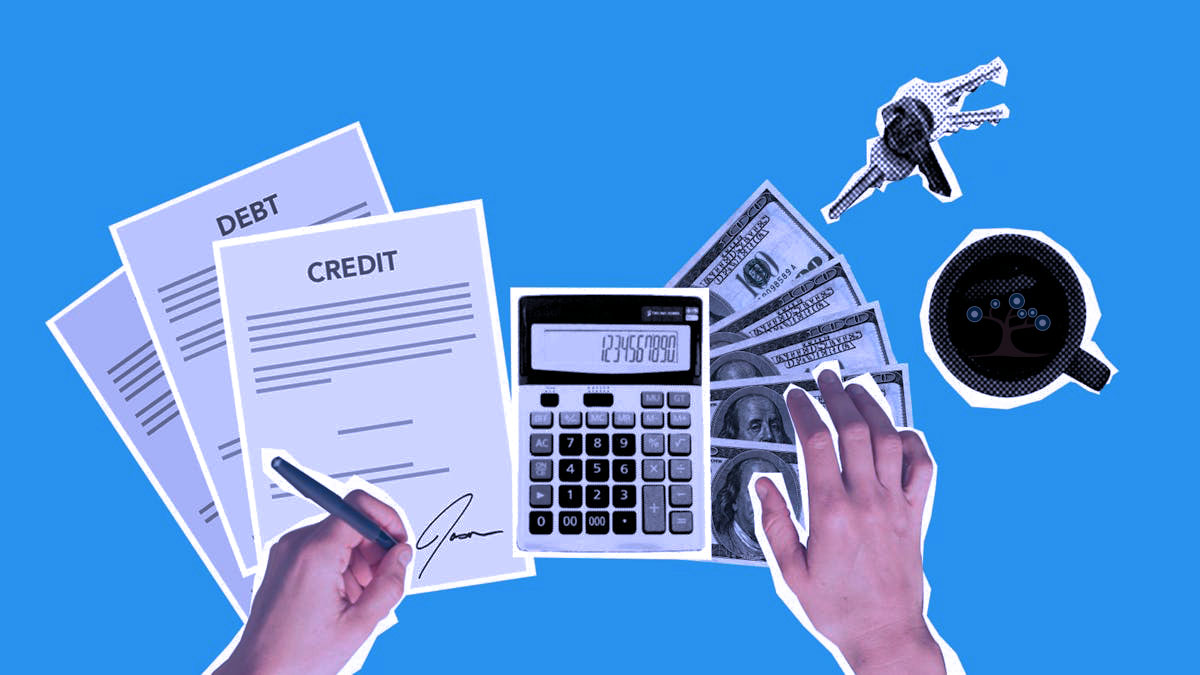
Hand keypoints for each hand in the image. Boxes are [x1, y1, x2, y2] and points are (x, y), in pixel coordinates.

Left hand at [216, 490, 412, 674]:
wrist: (258, 674)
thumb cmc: (297, 657)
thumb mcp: (359, 625)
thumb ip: (390, 584)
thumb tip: (403, 555)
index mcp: (314, 553)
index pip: (358, 505)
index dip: (387, 519)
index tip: (399, 542)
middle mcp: (296, 544)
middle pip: (351, 522)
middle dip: (376, 548)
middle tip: (383, 581)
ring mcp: (286, 552)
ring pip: (339, 537)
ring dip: (359, 562)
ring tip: (358, 599)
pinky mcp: (283, 562)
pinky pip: (322, 550)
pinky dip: (341, 567)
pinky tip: (342, 599)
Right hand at [755, 370, 944, 673]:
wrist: (886, 635)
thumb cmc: (837, 609)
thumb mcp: (788, 573)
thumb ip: (774, 523)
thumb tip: (762, 482)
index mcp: (830, 513)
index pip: (816, 443)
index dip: (804, 411)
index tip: (794, 396)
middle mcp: (866, 501)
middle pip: (854, 429)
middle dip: (837, 394)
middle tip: (825, 376)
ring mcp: (896, 505)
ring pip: (888, 439)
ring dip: (873, 406)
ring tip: (857, 387)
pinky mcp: (916, 514)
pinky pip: (922, 466)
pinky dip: (912, 441)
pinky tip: (897, 430)